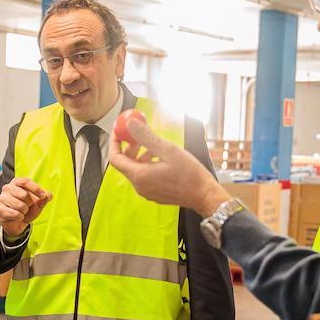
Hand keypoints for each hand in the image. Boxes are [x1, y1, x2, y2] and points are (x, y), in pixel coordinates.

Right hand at [0, 176, 52, 237]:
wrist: (17, 222)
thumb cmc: (27, 208)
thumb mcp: (38, 203)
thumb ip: (44, 198)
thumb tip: (48, 195)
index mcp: (17, 182)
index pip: (26, 181)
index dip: (36, 188)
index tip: (43, 196)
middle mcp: (7, 188)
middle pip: (24, 195)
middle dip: (30, 204)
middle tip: (28, 206)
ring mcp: (2, 198)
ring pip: (20, 205)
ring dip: (25, 211)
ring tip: (22, 211)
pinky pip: (15, 214)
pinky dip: (20, 217)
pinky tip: (17, 216)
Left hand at [109, 116, 229, 215]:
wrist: (204, 195)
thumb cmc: (189, 174)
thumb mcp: (168, 150)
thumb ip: (146, 137)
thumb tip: (130, 124)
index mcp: (140, 176)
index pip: (116, 158)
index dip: (115, 143)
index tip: (120, 131)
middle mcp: (140, 186)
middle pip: (125, 164)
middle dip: (130, 147)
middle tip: (139, 134)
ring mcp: (147, 192)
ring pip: (136, 170)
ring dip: (140, 155)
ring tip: (155, 145)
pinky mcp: (154, 193)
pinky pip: (144, 177)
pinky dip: (147, 164)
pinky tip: (161, 158)